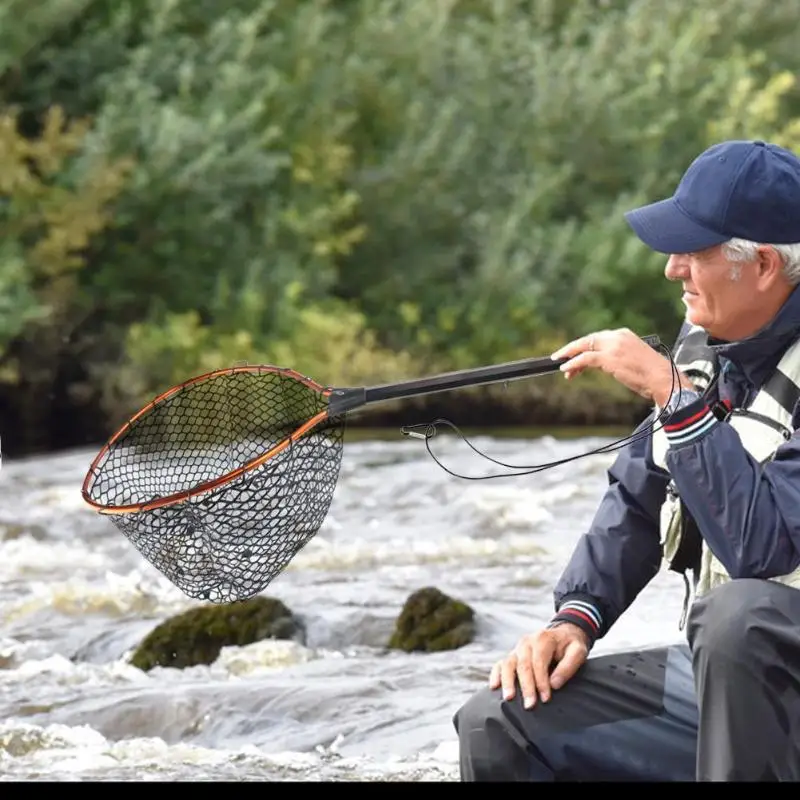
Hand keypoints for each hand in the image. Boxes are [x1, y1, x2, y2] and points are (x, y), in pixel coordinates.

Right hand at [489, 623, 588, 708]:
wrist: (563, 633)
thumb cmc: (570, 645)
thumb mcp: (578, 651)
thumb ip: (568, 666)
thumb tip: (554, 684)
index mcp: (543, 639)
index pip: (539, 662)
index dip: (541, 682)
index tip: (546, 699)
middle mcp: (527, 642)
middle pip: (523, 665)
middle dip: (526, 687)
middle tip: (529, 706)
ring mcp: (517, 648)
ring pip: (508, 664)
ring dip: (507, 681)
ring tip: (508, 698)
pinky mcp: (513, 655)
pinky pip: (500, 663)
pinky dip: (496, 674)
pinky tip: (494, 686)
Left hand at [550, 327, 691, 406]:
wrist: (663, 379)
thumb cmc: (650, 374)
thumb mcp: (631, 359)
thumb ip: (614, 357)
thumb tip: (598, 364)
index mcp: (624, 334)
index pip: (597, 338)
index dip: (584, 347)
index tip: (575, 355)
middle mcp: (617, 336)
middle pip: (588, 339)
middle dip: (572, 349)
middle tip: (560, 357)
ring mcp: (613, 346)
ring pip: (584, 347)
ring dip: (570, 356)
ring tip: (560, 365)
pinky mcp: (609, 357)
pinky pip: (585, 358)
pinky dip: (574, 363)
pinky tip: (567, 369)